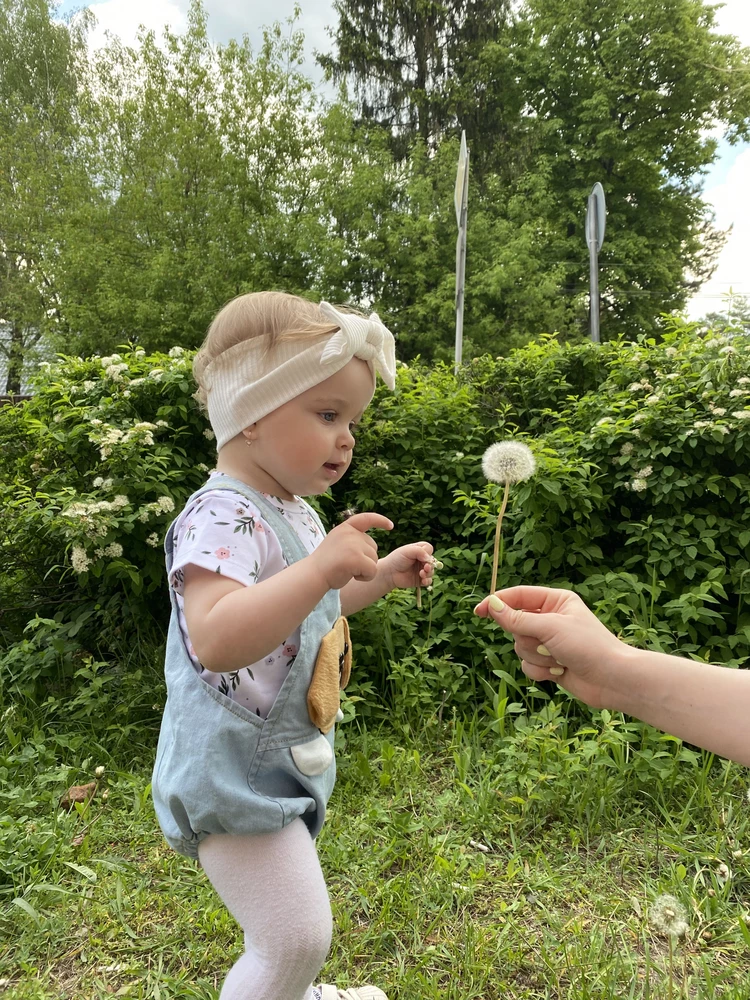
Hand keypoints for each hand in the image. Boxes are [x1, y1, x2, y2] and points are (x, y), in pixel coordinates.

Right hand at [311, 512, 392, 590]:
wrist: (313, 575)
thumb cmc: (326, 565)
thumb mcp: (338, 544)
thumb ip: (352, 540)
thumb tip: (371, 544)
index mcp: (345, 528)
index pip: (366, 519)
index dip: (380, 521)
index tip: (390, 526)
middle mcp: (350, 533)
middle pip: (373, 547)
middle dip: (366, 559)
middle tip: (347, 564)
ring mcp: (353, 544)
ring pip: (374, 560)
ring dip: (365, 569)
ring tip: (347, 570)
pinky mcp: (357, 558)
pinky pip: (373, 570)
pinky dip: (366, 577)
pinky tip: (352, 576)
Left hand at [380, 541, 434, 590]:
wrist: (389, 572)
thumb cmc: (396, 559)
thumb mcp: (407, 551)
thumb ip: (419, 551)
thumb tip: (429, 558)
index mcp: (419, 550)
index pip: (429, 548)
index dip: (428, 552)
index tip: (422, 557)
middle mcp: (422, 560)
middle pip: (433, 561)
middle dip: (430, 565)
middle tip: (425, 568)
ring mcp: (421, 570)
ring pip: (431, 572)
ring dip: (428, 573)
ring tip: (421, 574)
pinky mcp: (420, 580)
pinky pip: (428, 581)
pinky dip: (427, 581)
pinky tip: (423, 581)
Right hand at [474, 586, 629, 709]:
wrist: (612, 679)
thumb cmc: (588, 646)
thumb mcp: (550, 628)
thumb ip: (517, 619)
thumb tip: (491, 605)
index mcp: (555, 600)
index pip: (518, 596)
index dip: (497, 603)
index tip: (479, 612)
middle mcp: (551, 619)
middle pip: (516, 625)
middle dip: (529, 639)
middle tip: (547, 644)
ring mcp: (550, 642)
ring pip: (520, 647)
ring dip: (537, 657)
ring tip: (559, 659)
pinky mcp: (549, 663)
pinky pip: (527, 665)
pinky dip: (540, 670)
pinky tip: (560, 672)